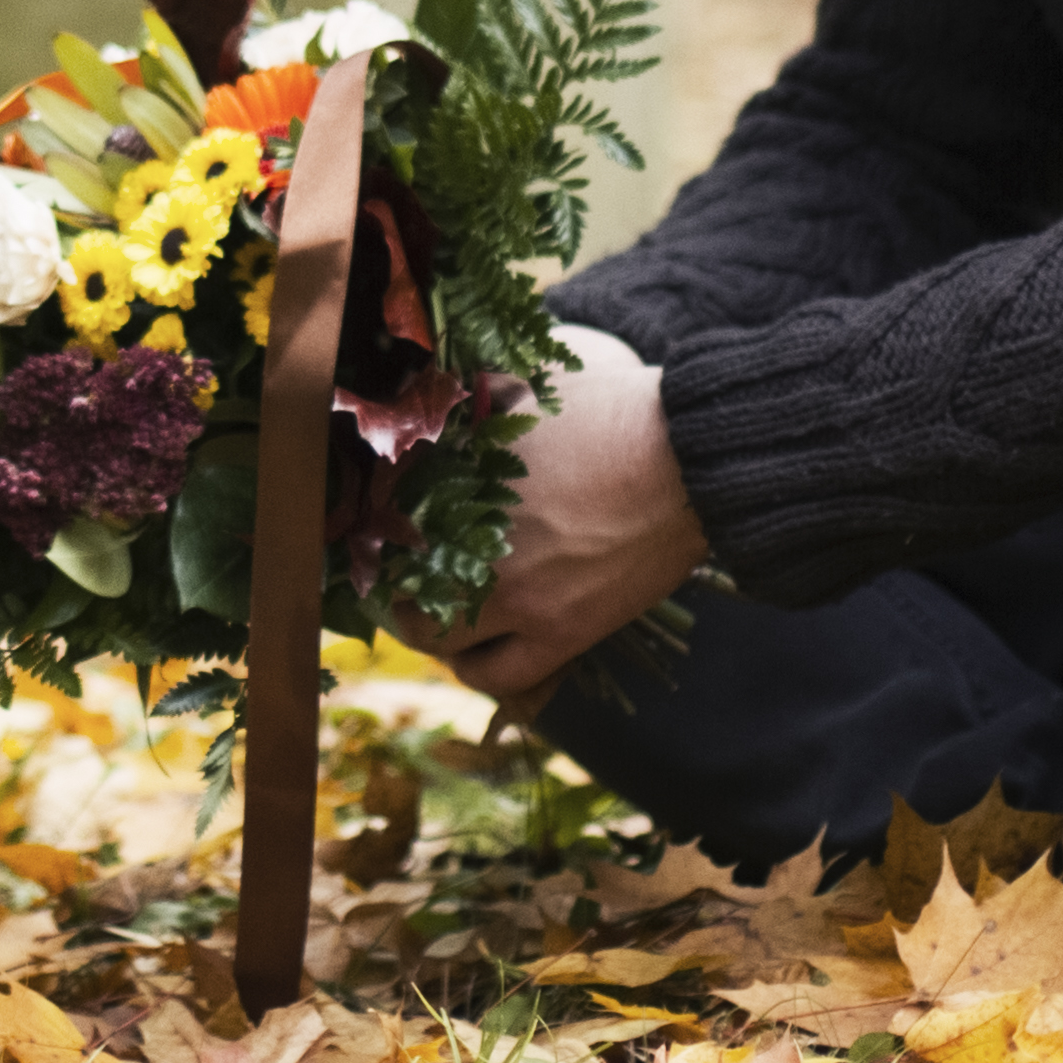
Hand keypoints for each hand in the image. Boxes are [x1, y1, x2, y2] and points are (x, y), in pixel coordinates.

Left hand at [398, 324, 706, 705]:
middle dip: (393, 586)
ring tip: (434, 619)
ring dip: (429, 632)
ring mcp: (516, 598)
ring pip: (441, 641)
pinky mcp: (562, 633)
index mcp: (457, 486)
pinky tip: (477, 653)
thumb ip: (473, 398)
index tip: (376, 532)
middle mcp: (474, 548)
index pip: (384, 523)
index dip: (373, 531)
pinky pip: (499, 676)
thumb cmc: (613, 411)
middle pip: (401, 588)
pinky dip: (478, 669)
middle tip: (398, 580)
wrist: (688, 458)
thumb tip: (435, 397)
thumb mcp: (525, 386)